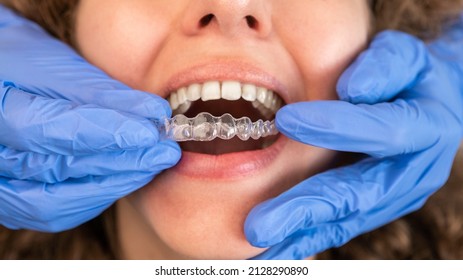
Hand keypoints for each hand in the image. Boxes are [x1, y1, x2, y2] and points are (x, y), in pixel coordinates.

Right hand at [0, 6, 180, 231]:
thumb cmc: (18, 65)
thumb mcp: (54, 66)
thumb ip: (101, 93)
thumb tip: (154, 114)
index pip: (53, 130)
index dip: (108, 134)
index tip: (151, 131)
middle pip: (59, 171)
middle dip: (121, 163)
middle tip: (164, 151)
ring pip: (58, 202)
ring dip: (114, 184)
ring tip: (152, 165)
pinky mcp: (12, 200)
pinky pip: (56, 212)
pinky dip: (97, 196)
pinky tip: (127, 179)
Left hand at [245, 24, 462, 258]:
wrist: (432, 109)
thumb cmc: (409, 78)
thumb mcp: (405, 57)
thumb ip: (385, 67)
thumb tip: (352, 89)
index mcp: (426, 129)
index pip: (382, 131)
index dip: (337, 125)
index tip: (287, 119)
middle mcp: (411, 174)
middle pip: (356, 195)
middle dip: (305, 208)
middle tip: (258, 226)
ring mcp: (392, 198)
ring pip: (343, 222)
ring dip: (297, 237)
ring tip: (256, 254)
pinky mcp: (372, 210)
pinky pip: (337, 228)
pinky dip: (303, 242)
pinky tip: (271, 256)